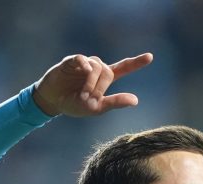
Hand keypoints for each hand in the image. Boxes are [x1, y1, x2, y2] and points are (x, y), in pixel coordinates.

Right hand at [32, 53, 153, 117]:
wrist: (52, 101)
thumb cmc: (75, 105)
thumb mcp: (96, 108)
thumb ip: (115, 102)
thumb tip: (136, 100)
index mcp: (105, 79)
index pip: (123, 68)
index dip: (136, 62)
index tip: (150, 57)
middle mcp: (97, 69)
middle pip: (108, 71)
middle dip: (101, 86)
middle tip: (89, 98)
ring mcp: (84, 64)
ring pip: (97, 66)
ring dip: (92, 82)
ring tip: (82, 94)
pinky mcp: (71, 61)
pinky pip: (82, 59)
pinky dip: (85, 64)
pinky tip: (84, 70)